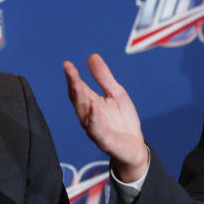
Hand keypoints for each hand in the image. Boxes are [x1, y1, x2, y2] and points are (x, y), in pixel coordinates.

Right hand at [63, 54, 147, 181]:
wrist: (135, 146)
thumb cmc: (123, 121)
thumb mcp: (116, 93)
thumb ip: (103, 77)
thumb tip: (92, 56)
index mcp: (91, 103)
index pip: (78, 88)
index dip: (72, 77)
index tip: (67, 64)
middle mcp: (89, 115)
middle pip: (78, 99)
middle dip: (73, 85)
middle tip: (70, 71)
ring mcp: (95, 128)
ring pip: (84, 113)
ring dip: (80, 99)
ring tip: (77, 84)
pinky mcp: (104, 140)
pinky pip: (96, 130)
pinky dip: (93, 119)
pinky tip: (93, 108)